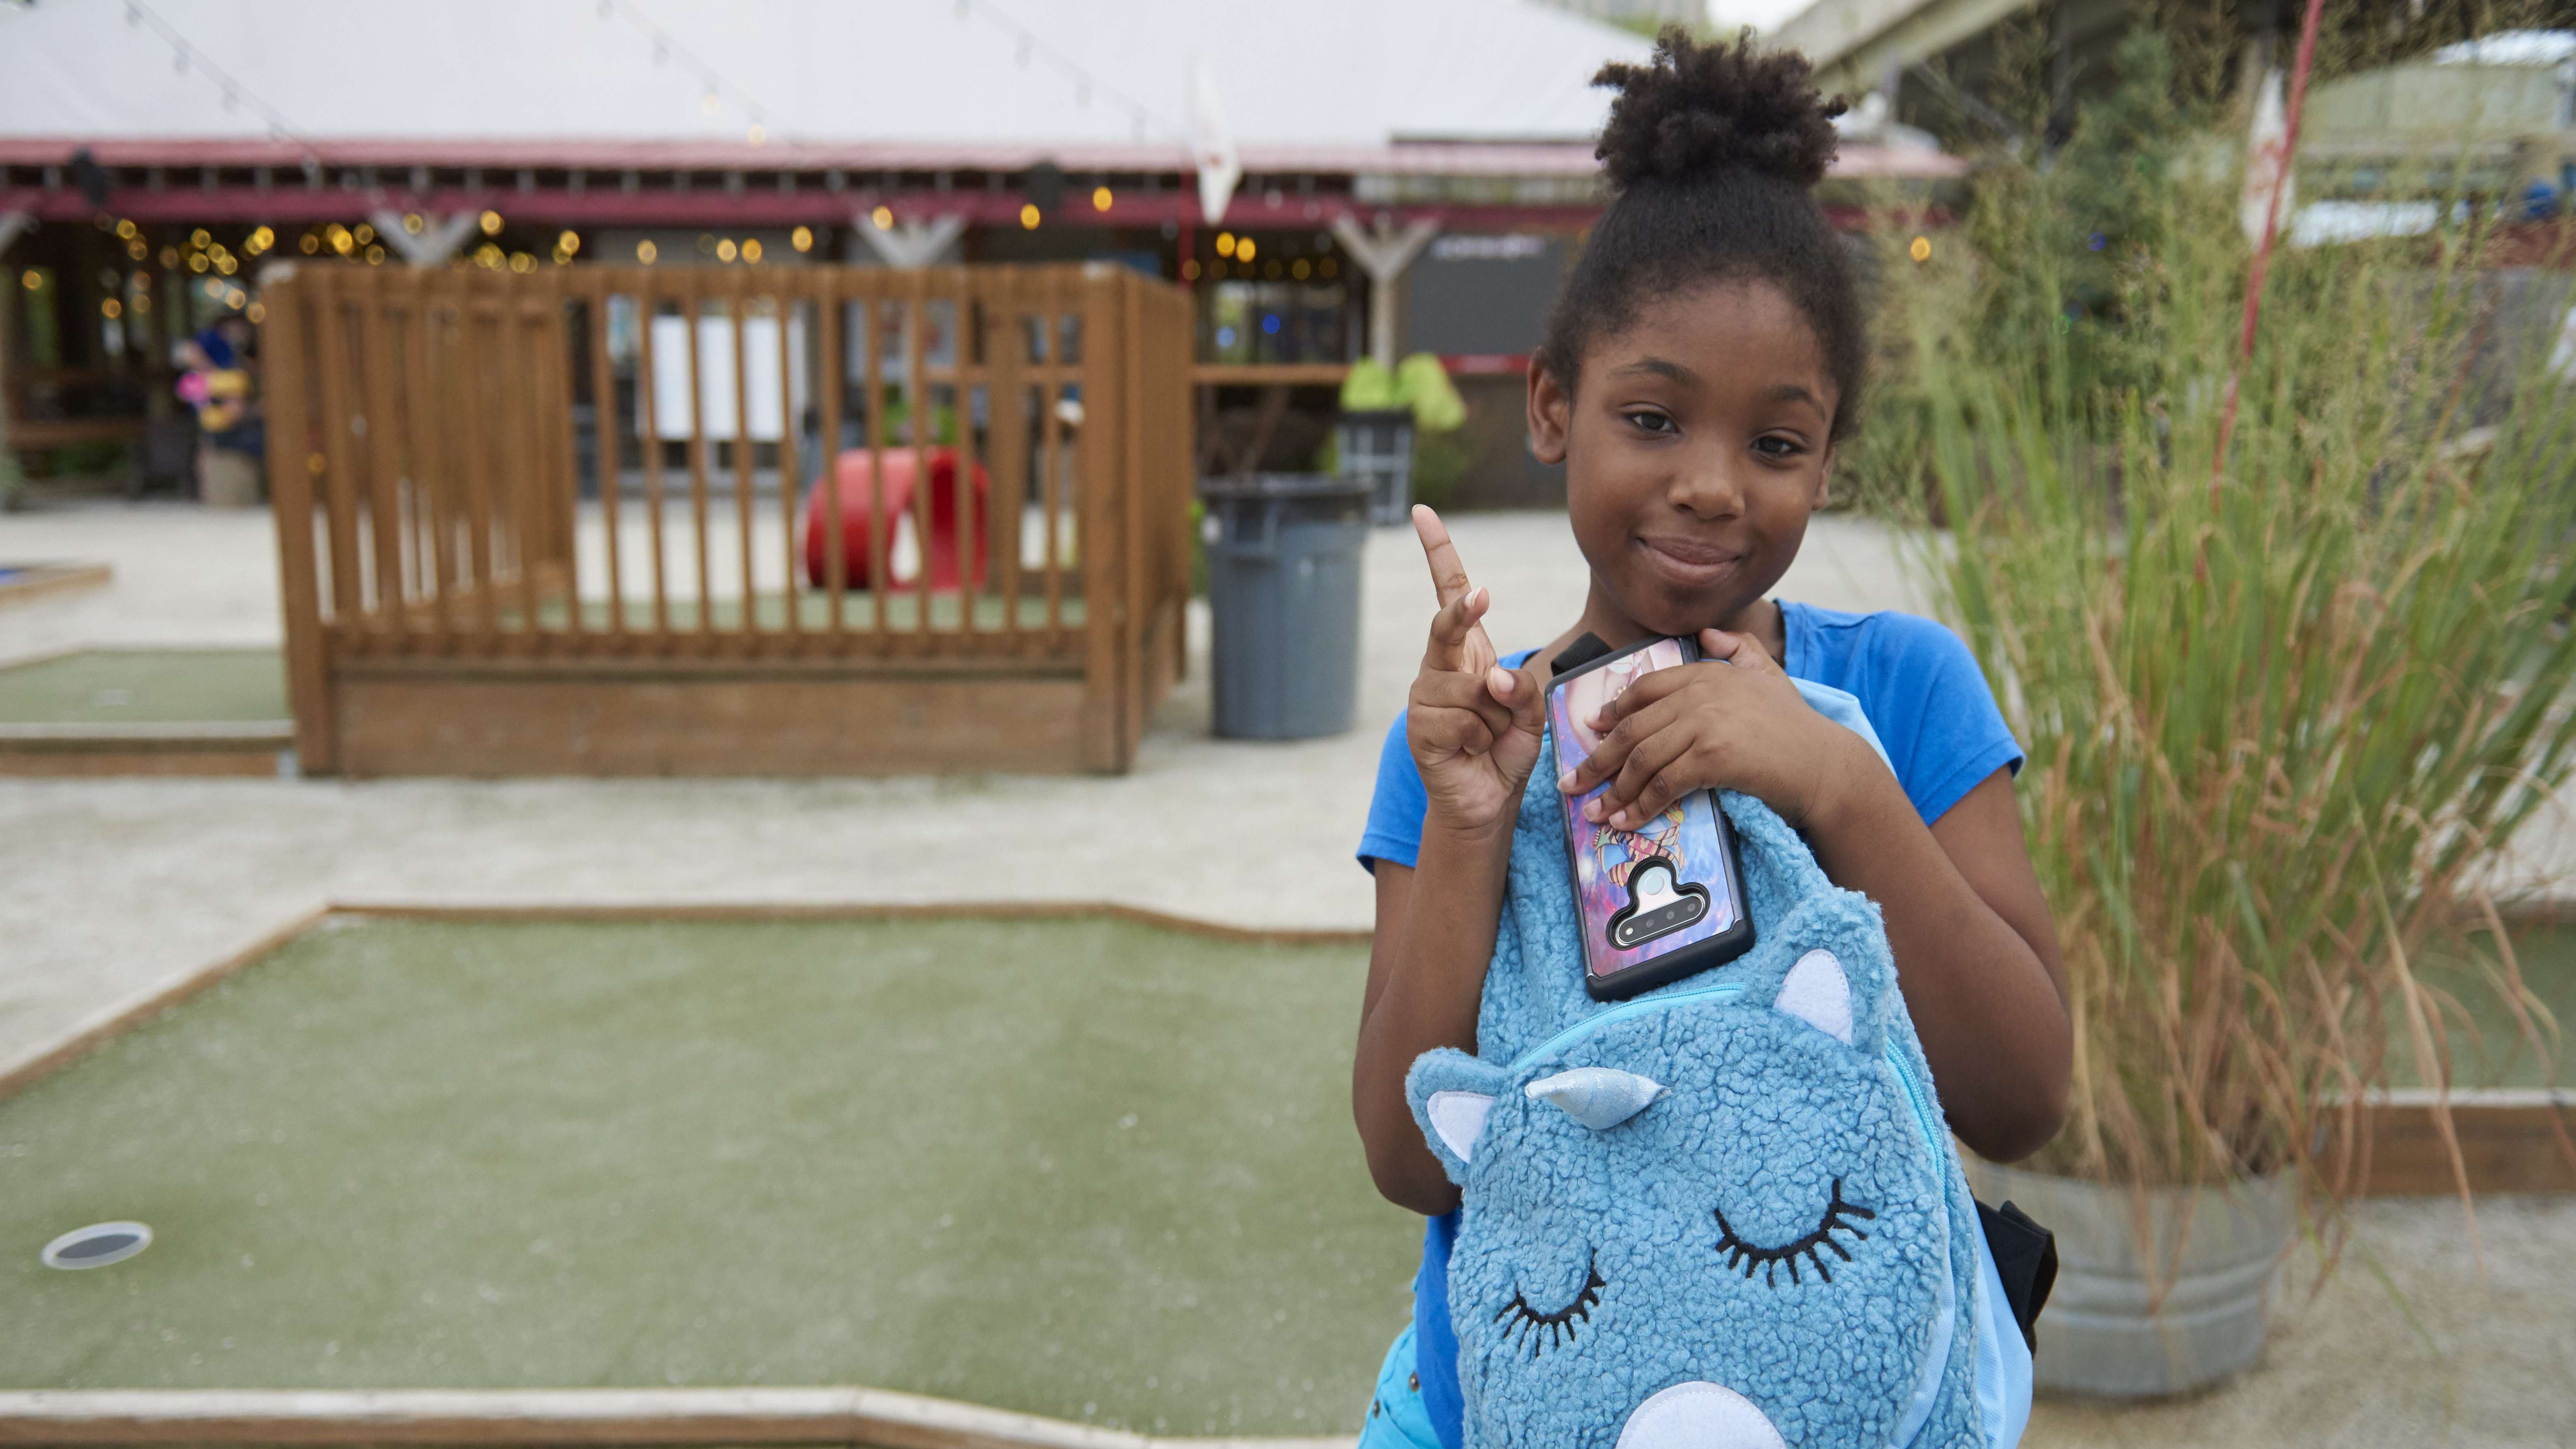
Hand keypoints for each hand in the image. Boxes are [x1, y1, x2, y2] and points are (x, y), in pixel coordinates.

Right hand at [1406, 506, 1547, 836]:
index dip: (1437, 552)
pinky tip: (1472, 750)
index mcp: (1467, 653)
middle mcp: (1439, 667)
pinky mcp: (1420, 727)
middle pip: (1447, 624)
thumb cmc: (1507, 750)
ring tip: (1489, 737)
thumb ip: (1522, 690)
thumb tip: (1493, 678)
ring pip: (1469, 687)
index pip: (1450, 594)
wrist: (1487, 802)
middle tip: (1482, 598)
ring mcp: (1425, 696)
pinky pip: (1461, 719)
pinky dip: (1479, 737)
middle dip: (1464, 611)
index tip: (1423, 512)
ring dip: (1494, 717)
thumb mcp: (1531, 715)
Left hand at [1558, 627, 1858, 831]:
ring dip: (1613, 790)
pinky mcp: (1713, 756)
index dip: (1613, 710)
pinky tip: (1626, 821)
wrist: (1825, 765)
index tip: (1591, 729)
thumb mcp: (1768, 676)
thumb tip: (1709, 634)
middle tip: (1573, 782)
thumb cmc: (1796, 727)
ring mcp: (1706, 723)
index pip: (1645, 688)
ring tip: (1594, 812)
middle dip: (1597, 758)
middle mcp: (1702, 692)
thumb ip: (1738, 650)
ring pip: (1642, 758)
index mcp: (1708, 672)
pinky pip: (1663, 784)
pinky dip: (1640, 806)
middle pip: (1633, 727)